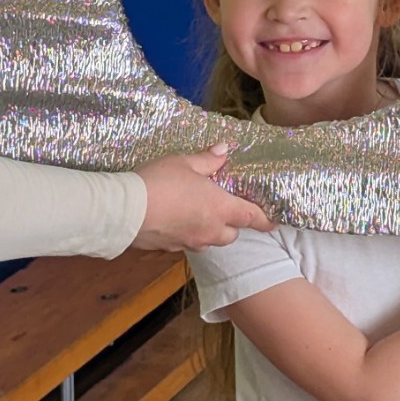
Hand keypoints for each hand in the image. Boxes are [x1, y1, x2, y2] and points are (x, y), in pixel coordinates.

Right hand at [132, 145, 273, 250]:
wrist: (125, 211)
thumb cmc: (160, 181)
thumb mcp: (184, 162)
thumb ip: (207, 159)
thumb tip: (223, 151)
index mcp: (220, 208)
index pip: (251, 217)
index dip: (265, 220)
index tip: (274, 222)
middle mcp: (209, 230)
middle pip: (231, 234)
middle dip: (232, 224)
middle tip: (223, 208)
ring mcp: (189, 242)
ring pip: (209, 242)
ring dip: (210, 231)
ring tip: (197, 213)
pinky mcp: (170, 249)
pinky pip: (187, 243)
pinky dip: (187, 234)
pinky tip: (175, 220)